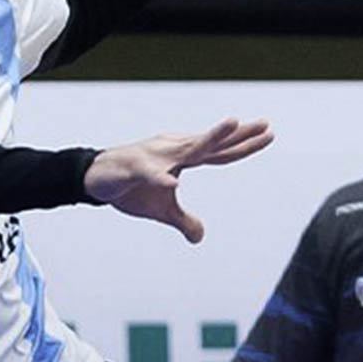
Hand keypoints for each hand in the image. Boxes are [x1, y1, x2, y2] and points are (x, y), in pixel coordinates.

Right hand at [83, 119, 272, 242]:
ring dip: (210, 138)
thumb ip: (183, 220)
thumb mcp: (162, 210)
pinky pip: (150, 174)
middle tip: (266, 125)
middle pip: (212, 144)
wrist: (93, 178)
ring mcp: (155, 157)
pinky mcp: (134, 168)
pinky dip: (161, 178)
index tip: (269, 133)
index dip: (243, 145)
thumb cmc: (130, 187)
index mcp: (183, 158)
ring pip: (187, 149)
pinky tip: (172, 183)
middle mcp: (173, 151)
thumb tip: (200, 237)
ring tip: (233, 124)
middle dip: (239, 134)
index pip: (219, 152)